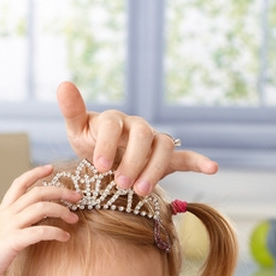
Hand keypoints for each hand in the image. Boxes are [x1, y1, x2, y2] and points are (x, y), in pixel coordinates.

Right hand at [0, 165, 79, 275]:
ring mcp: (9, 227)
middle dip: (60, 191)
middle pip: (37, 192)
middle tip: (77, 196)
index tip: (51, 168)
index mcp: (3, 210)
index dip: (36, 173)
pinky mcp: (12, 242)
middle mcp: (7, 214)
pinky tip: (65, 237)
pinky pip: (39, 232)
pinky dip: (56, 232)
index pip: (19, 183)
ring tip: (74, 219)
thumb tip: (27, 223)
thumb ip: (11, 224)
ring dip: (62, 211)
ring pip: (40, 208)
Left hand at [57, 81, 217, 195]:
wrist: (105, 157)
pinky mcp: (166, 158)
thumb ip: (73, 110)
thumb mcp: (77, 130)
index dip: (107, 144)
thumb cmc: (90, 142)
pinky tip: (212, 168)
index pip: (114, 125)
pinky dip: (199, 162)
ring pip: (163, 146)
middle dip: (133, 161)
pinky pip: (186, 157)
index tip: (100, 167)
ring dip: (155, 168)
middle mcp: (137, 127)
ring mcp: (153, 141)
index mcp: (114, 119)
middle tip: (121, 184)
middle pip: (142, 135)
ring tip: (141, 192)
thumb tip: (63, 84)